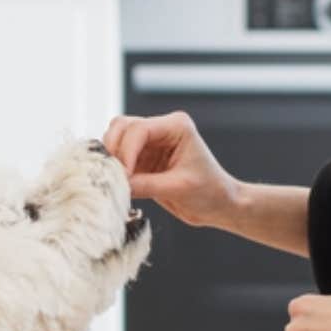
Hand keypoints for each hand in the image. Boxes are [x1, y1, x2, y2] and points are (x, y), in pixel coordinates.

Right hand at [100, 110, 242, 227]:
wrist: (219, 204)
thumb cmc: (210, 192)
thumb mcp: (178, 188)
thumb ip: (145, 185)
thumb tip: (115, 184)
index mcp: (177, 126)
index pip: (139, 129)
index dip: (126, 152)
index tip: (124, 177)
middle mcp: (161, 128)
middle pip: (122, 127)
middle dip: (114, 151)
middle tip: (113, 177)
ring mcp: (150, 142)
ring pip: (116, 139)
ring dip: (111, 159)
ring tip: (116, 182)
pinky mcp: (142, 158)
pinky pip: (118, 158)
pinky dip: (114, 169)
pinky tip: (119, 185)